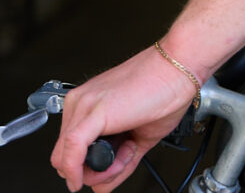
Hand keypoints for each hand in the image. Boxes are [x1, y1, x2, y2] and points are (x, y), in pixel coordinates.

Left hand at [50, 46, 198, 191]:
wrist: (180, 64)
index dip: (90, 166)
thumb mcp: (140, 135)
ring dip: (95, 171)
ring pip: (66, 160)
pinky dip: (77, 172)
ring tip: (128, 154)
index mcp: (90, 104)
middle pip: (64, 157)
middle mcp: (82, 102)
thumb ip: (120, 162)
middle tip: (122, 162)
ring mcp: (85, 105)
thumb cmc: (166, 88)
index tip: (118, 162)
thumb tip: (101, 186)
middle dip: (91, 171)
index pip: (69, 149)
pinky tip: (93, 177)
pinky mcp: (94, 112)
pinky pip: (71, 154)